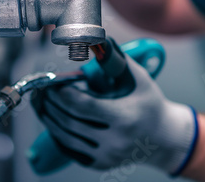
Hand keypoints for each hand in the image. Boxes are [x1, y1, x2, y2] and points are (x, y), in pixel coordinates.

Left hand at [32, 55, 197, 174]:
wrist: (163, 139)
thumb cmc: (150, 105)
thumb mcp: (139, 78)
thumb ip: (116, 59)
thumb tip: (97, 40)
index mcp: (125, 118)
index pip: (83, 107)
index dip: (63, 94)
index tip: (53, 83)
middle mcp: (115, 141)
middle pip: (70, 122)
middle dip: (51, 104)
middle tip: (42, 89)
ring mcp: (106, 156)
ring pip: (65, 137)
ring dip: (48, 118)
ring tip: (41, 102)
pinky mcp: (99, 164)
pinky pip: (69, 149)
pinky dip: (56, 134)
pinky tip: (51, 119)